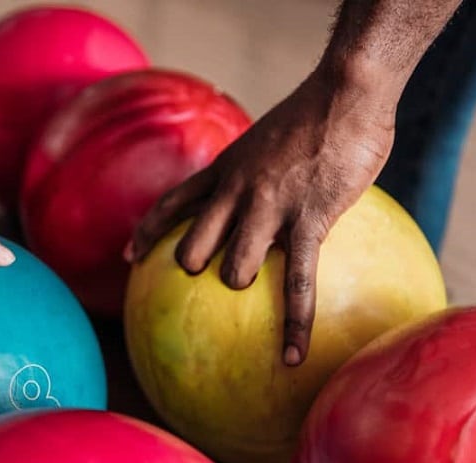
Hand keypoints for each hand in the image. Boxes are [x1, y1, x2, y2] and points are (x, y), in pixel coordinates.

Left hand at [126, 67, 395, 365]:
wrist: (345, 93)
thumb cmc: (314, 113)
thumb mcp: (267, 138)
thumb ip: (257, 168)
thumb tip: (263, 188)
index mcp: (224, 169)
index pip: (171, 203)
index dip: (148, 233)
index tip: (130, 257)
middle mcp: (236, 191)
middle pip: (193, 242)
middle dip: (192, 267)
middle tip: (204, 278)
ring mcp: (269, 207)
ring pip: (234, 265)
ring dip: (240, 282)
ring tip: (253, 288)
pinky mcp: (308, 221)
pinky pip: (298, 283)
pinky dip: (295, 324)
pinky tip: (293, 356)